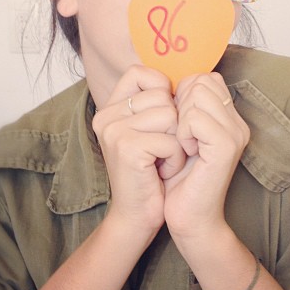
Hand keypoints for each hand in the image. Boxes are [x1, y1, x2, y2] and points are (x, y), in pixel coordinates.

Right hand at [92, 65, 184, 236]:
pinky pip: (171, 140)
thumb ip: (156, 100)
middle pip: (162, 96)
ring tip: (161, 160)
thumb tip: (185, 74)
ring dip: (176, 142)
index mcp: (109, 107)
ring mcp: (113, 130)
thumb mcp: (151, 130)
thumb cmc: (151, 173)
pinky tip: (161, 172)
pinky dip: (175, 158)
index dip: (163, 91)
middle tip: (160, 150)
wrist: (138, 216)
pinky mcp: (125, 147)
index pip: (140, 73)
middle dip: (174, 125)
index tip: (164, 121)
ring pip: (169, 115)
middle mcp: (105, 115)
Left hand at [163, 73, 249, 241]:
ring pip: (198, 93)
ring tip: (182, 144)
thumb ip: (183, 109)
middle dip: (180, 103)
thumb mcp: (181, 137)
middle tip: (179, 135)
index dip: (183, 94)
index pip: (206, 78)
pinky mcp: (225, 146)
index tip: (176, 125)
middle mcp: (237, 122)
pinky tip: (184, 152)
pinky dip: (182, 132)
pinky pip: (194, 117)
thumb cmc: (180, 181)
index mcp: (229, 119)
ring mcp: (234, 133)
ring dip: (180, 118)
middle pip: (202, 81)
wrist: (190, 219)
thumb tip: (168, 83)